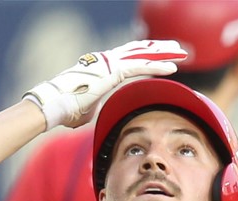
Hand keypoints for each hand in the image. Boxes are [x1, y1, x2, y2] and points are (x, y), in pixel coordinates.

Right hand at [23, 40, 187, 129]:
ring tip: (183, 53)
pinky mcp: (113, 71)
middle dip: (159, 48)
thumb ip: (98, 107)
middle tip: (178, 47)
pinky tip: (173, 68)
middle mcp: (107, 59)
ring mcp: (111, 63)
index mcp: (102, 65)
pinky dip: (158, 67)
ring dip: (164, 53)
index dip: (147, 55)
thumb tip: (100, 115)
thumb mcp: (88, 109)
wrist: (55, 104)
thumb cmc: (66, 109)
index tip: (161, 55)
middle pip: (139, 50)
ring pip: (144, 54)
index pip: (129, 57)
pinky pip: (141, 67)